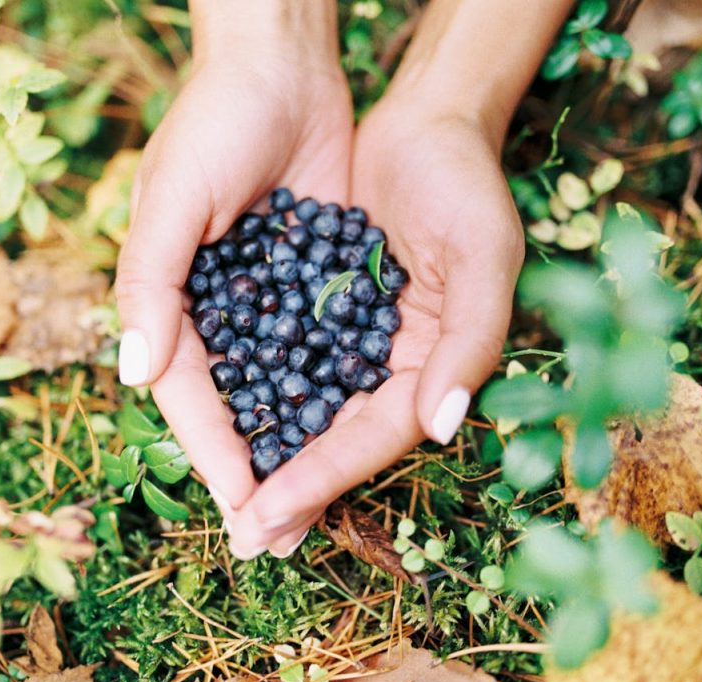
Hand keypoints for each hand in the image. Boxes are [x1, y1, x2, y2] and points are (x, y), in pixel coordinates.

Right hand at [116, 7, 352, 515]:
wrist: (283, 69)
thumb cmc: (214, 125)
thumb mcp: (172, 199)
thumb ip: (150, 285)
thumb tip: (134, 372)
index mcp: (171, 302)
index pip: (190, 396)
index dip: (214, 454)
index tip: (244, 509)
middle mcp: (218, 311)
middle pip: (238, 407)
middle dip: (260, 471)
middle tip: (280, 537)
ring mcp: (269, 301)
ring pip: (286, 392)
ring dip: (302, 448)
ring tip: (321, 506)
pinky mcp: (316, 282)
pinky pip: (326, 351)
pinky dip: (338, 394)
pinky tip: (361, 435)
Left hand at [226, 95, 524, 558]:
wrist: (426, 122)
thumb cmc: (465, 186)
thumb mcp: (484, 257)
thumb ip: (470, 344)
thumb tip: (440, 429)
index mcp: (433, 364)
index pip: (376, 435)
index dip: (325, 477)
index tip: (269, 517)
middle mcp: (392, 363)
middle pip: (337, 437)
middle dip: (293, 488)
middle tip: (246, 539)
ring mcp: (351, 337)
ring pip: (304, 408)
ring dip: (267, 454)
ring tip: (226, 501)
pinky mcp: (316, 305)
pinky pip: (279, 357)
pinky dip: (251, 391)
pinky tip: (216, 421)